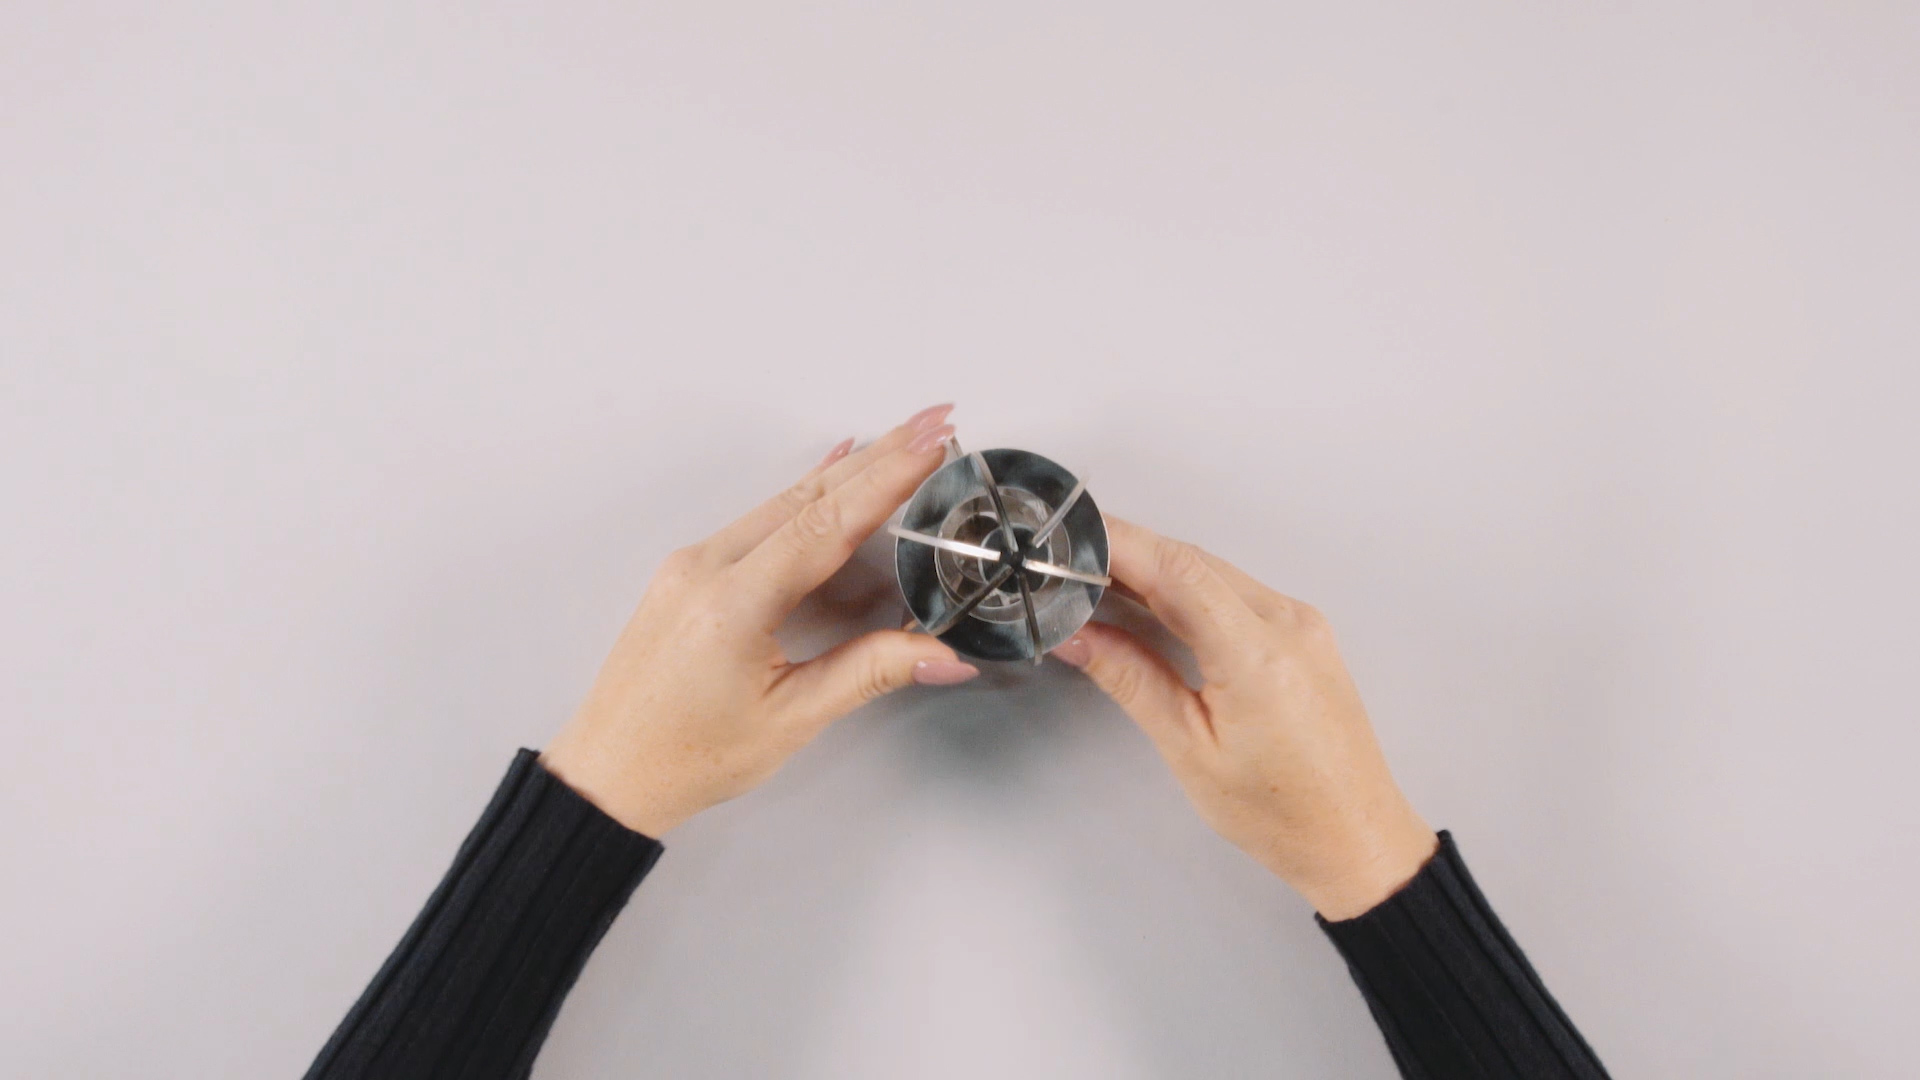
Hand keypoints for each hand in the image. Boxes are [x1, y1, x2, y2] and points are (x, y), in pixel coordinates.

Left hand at [540, 405, 979, 837]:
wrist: (607, 773)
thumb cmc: (686, 756)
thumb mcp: (790, 719)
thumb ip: (870, 673)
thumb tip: (942, 654)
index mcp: (733, 603)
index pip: (827, 525)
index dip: (887, 479)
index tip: (932, 443)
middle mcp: (706, 568)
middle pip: (809, 496)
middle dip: (881, 454)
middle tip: (935, 420)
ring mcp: (693, 564)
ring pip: (784, 502)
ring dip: (850, 471)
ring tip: (905, 440)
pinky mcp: (689, 573)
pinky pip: (759, 520)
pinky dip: (808, 495)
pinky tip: (835, 469)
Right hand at [1052, 517, 1437, 919]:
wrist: (1356, 837)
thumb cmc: (1280, 813)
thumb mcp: (1189, 750)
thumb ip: (1131, 679)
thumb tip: (1077, 635)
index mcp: (1257, 655)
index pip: (1176, 568)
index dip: (1117, 542)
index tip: (1067, 538)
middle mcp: (1288, 624)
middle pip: (1191, 560)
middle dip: (1126, 553)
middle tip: (1065, 562)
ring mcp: (1301, 624)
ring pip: (1212, 572)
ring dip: (1154, 570)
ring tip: (1095, 583)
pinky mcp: (1303, 633)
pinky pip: (1235, 591)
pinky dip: (1187, 590)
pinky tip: (1151, 605)